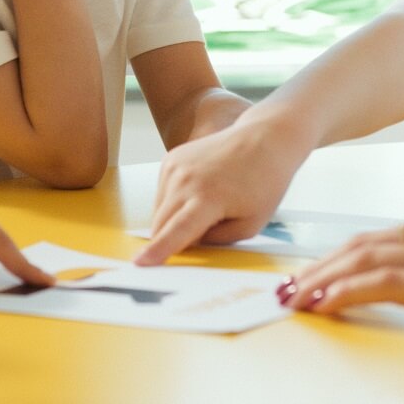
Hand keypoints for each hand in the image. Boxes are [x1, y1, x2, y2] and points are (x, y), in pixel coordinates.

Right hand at [134, 124, 305, 265]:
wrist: (263, 140)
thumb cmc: (263, 184)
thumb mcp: (250, 225)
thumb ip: (216, 241)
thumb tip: (187, 244)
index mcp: (209, 198)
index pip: (178, 230)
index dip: (158, 250)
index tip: (140, 263)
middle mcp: (186, 179)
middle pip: (161, 224)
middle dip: (171, 239)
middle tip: (202, 232)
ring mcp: (175, 166)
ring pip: (159, 210)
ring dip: (173, 219)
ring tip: (208, 205)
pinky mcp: (170, 159)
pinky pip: (162, 194)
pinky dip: (174, 202)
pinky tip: (199, 192)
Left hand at [282, 210, 403, 337]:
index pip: (386, 237)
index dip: (347, 255)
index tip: (322, 271)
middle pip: (364, 244)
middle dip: (322, 265)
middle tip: (292, 284)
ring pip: (361, 259)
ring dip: (321, 279)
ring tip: (295, 297)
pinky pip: (377, 282)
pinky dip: (342, 291)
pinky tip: (323, 304)